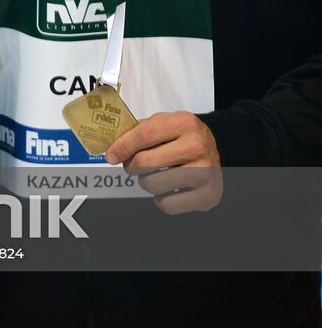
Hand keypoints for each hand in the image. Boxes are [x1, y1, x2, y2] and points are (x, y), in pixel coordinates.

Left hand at [105, 111, 222, 213]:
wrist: (216, 149)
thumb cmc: (184, 137)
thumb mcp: (165, 123)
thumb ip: (139, 131)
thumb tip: (112, 148)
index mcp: (184, 123)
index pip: (144, 135)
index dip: (122, 146)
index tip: (110, 155)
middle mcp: (197, 146)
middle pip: (145, 162)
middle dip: (131, 166)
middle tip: (133, 165)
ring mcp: (204, 173)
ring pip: (153, 185)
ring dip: (145, 182)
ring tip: (154, 175)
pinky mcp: (207, 196)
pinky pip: (167, 205)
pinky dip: (161, 199)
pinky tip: (168, 187)